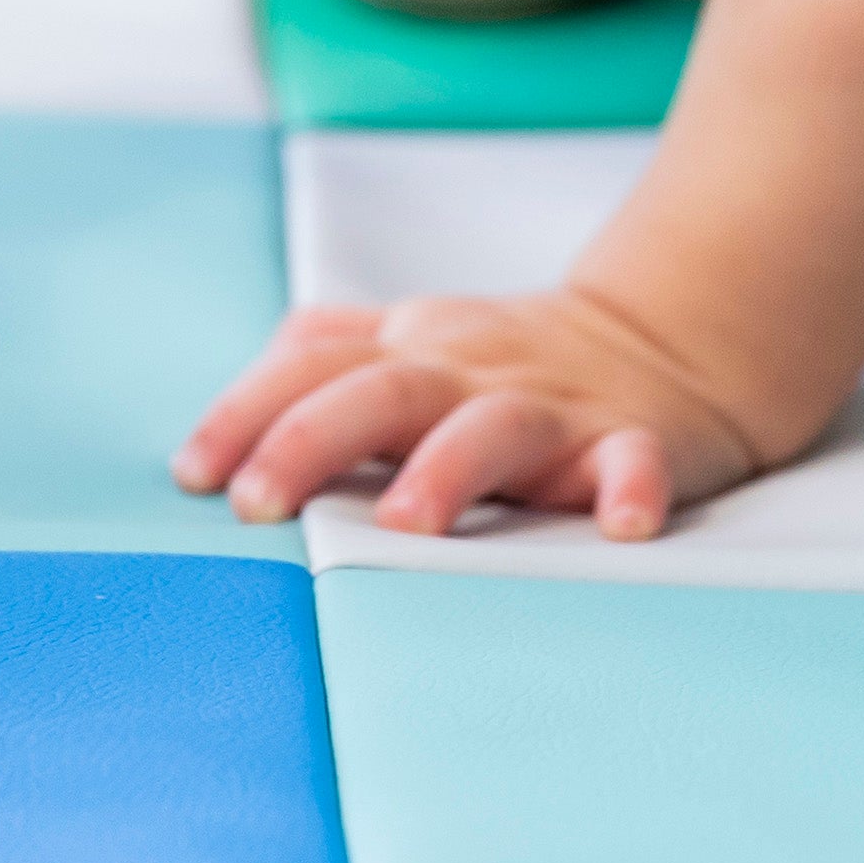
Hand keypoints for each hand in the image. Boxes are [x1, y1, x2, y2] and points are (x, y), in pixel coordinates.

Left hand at [172, 284, 765, 543]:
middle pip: (383, 390)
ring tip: (408, 522)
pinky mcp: (636, 438)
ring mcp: (555, 405)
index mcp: (412, 352)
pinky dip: (630, 486)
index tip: (192, 474)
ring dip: (449, 466)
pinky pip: (636, 459)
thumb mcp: (416, 341)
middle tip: (258, 504)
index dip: (247, 413)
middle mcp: (472, 372)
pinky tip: (621, 524)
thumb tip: (238, 390)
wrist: (671, 339)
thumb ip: (330, 353)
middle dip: (314, 438)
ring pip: (496, 425)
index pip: (312, 368)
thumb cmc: (515, 359)